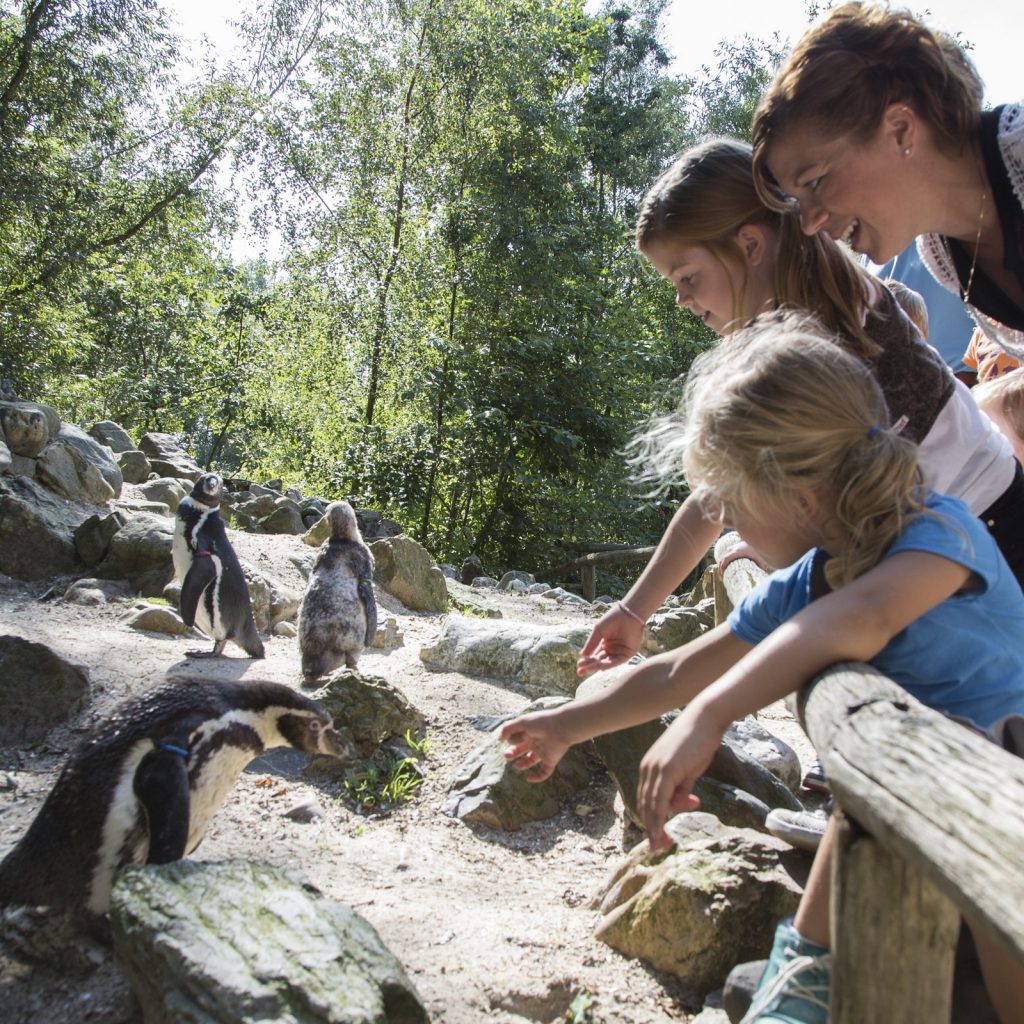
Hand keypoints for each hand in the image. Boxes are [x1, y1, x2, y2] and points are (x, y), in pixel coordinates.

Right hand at [499, 710, 572, 782]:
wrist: (560, 728)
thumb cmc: (541, 722)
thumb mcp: (521, 722)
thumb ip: (508, 728)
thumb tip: (499, 739)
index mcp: (529, 732)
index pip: (516, 738)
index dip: (510, 740)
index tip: (506, 740)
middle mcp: (535, 742)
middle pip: (521, 750)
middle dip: (512, 753)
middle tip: (508, 755)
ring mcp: (543, 751)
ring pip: (531, 761)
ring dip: (522, 765)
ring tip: (516, 765)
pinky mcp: (550, 760)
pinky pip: (544, 772)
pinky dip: (537, 778)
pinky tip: (528, 778)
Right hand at [576, 603, 644, 675]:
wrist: (627, 613)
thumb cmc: (612, 619)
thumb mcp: (598, 631)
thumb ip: (591, 643)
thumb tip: (582, 655)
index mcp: (605, 644)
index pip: (595, 655)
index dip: (587, 661)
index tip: (578, 665)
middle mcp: (612, 649)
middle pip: (599, 660)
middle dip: (590, 666)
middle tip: (579, 672)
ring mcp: (620, 652)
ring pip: (607, 662)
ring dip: (597, 666)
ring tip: (587, 669)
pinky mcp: (628, 653)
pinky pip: (617, 661)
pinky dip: (609, 665)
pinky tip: (600, 667)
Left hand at [637, 706, 723, 849]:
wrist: (705, 719)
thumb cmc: (698, 742)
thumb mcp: (688, 770)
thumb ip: (681, 788)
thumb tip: (679, 805)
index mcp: (650, 767)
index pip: (646, 799)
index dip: (651, 820)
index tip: (660, 836)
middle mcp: (648, 768)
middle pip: (644, 805)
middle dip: (652, 828)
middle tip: (660, 847)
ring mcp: (655, 768)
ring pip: (650, 805)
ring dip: (655, 827)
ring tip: (663, 844)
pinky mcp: (666, 769)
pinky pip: (659, 799)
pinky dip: (659, 817)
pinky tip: (663, 831)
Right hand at [718, 539, 770, 573]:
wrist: (754, 538)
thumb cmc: (756, 548)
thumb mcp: (759, 557)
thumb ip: (762, 564)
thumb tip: (764, 572)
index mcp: (737, 552)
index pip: (726, 559)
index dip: (722, 567)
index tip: (722, 575)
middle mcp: (732, 549)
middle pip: (722, 560)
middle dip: (720, 569)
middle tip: (721, 578)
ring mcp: (731, 548)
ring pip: (723, 558)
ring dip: (721, 566)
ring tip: (722, 575)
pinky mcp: (732, 548)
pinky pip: (725, 556)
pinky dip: (723, 563)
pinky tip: (725, 569)